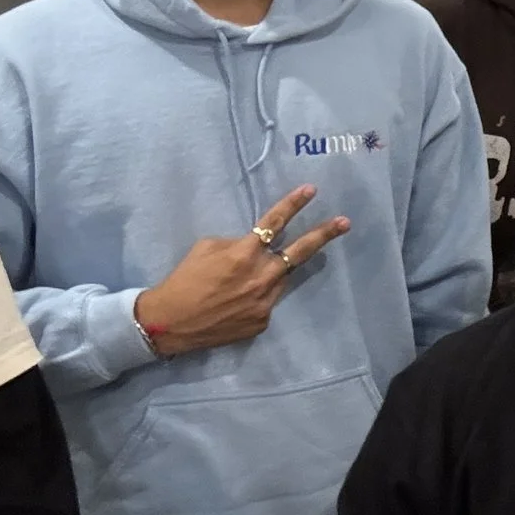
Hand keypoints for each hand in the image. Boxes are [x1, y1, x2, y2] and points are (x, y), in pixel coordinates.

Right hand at [135, 187, 349, 356]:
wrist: (170, 323)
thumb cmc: (184, 280)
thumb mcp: (205, 248)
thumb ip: (236, 244)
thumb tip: (252, 247)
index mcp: (243, 254)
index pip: (274, 223)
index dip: (293, 205)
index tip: (311, 190)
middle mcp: (260, 277)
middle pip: (298, 253)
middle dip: (323, 235)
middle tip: (344, 223)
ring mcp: (264, 303)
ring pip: (281, 278)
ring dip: (276, 271)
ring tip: (253, 273)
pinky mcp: (261, 322)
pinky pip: (267, 301)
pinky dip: (257, 295)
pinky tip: (235, 301)